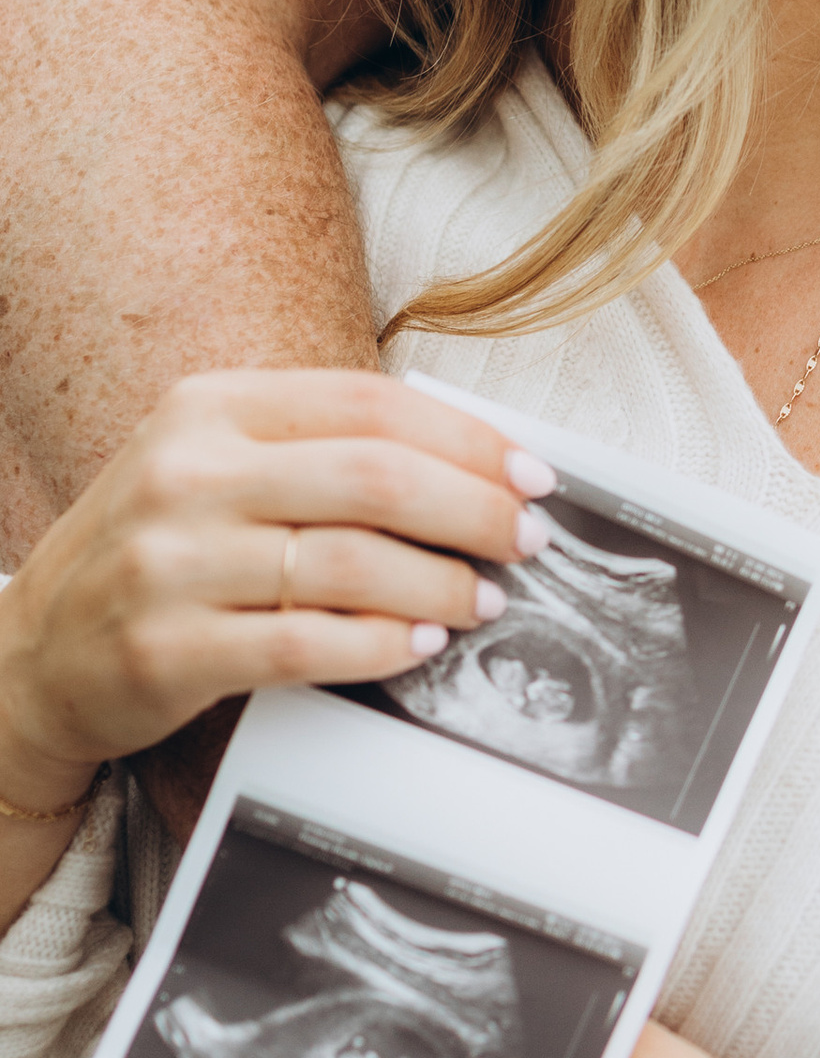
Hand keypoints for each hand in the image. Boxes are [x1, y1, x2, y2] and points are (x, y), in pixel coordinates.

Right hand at [0, 370, 544, 812]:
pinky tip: (419, 645)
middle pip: (374, 477)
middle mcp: (186, 474)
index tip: (531, 473)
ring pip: (348, 562)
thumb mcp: (216, 464)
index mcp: (210, 408)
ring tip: (484, 599)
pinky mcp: (166, 649)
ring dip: (440, 584)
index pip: (369, 403)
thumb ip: (320, 449)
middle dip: (474, 509)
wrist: (33, 655)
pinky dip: (379, 645)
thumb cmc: (157, 550)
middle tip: (528, 538)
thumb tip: (472, 460)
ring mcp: (170, 562)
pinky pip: (303, 643)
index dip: (467, 439)